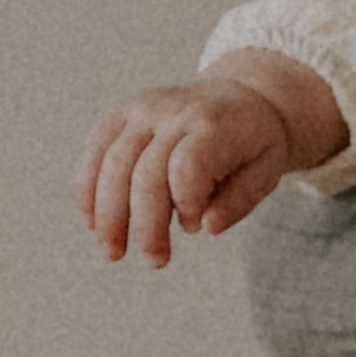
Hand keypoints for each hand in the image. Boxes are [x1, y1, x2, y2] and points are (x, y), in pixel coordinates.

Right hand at [77, 51, 333, 265]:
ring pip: (112, 164)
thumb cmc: (253, 143)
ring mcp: (142, 108)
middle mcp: (173, 112)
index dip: (186, 203)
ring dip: (108, 215)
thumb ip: (239, 201)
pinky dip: (89, 189)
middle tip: (155, 261)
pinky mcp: (121, 112)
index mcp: (213, 125)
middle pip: (145, 172)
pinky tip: (93, 223)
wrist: (241, 96)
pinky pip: (95, 150)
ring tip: (113, 252)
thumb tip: (205, 228)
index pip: (187, 166)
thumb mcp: (267, 170)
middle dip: (144, 225)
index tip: (195, 225)